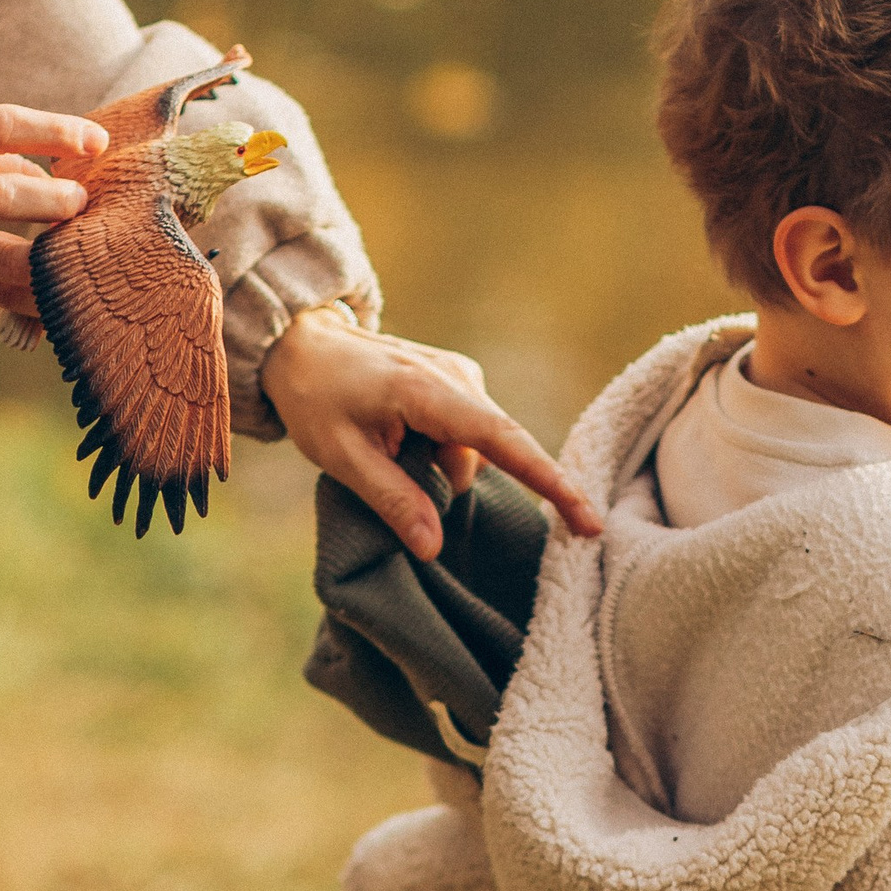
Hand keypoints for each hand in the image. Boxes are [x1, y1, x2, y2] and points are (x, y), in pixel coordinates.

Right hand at [0, 107, 107, 311]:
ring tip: (81, 249)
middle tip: (82, 203)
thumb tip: (62, 172)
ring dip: (55, 257)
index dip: (56, 131)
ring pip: (6, 259)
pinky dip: (40, 299)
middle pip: (4, 194)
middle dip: (57, 201)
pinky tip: (71, 297)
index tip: (98, 141)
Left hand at [262, 305, 601, 558]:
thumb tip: (433, 548)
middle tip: (387, 466)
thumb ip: (392, 500)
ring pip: (473, 450)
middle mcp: (458, 377)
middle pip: (487, 453)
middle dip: (447, 479)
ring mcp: (461, 375)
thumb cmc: (315, 397)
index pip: (504, 443)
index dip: (550, 485)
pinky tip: (398, 437)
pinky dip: (438, 450)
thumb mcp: (341, 457)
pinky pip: (464, 436)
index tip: (588, 521)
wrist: (302, 341)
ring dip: (436, 466)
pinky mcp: (458, 381)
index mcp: (428, 392)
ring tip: (382, 446)